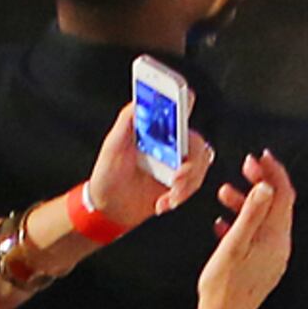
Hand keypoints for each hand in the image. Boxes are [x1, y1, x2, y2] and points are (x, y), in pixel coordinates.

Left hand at [87, 107, 214, 233]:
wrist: (107, 208)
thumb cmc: (107, 174)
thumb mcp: (113, 143)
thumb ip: (126, 120)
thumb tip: (140, 100)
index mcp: (157, 129)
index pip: (180, 110)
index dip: (186, 107)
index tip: (183, 120)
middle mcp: (171, 143)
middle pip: (196, 141)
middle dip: (192, 161)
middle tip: (177, 176)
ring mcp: (177, 163)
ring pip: (200, 164)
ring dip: (188, 182)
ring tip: (170, 195)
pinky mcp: (179, 183)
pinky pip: (193, 184)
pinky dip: (181, 195)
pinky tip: (162, 203)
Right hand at [198, 157, 298, 308]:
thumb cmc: (223, 286)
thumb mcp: (234, 244)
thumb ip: (250, 213)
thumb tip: (266, 186)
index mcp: (276, 237)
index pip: (283, 195)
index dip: (274, 172)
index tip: (262, 157)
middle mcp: (279, 246)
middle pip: (276, 205)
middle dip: (261, 183)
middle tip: (245, 168)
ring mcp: (271, 257)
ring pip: (263, 220)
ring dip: (247, 203)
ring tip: (225, 193)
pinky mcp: (261, 266)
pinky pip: (256, 236)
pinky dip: (242, 223)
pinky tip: (222, 223)